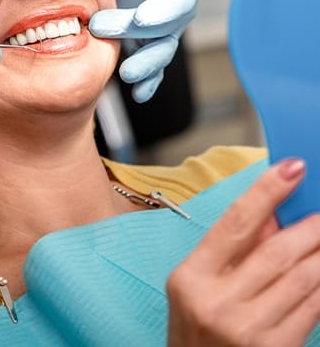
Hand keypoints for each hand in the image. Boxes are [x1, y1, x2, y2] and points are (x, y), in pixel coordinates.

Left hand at [89, 0, 204, 101]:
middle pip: (165, 31)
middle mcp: (174, 9)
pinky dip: (147, 82)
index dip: (164, 10)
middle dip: (139, 36)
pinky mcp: (140, 44)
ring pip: (159, 54)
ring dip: (146, 67)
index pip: (179, 0)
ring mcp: (157, 30)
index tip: (142, 17)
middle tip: (102, 29)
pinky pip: (149, 66)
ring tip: (128, 76)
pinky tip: (138, 94)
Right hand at [167, 158, 319, 346]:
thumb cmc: (194, 328)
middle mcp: (218, 303)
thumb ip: (233, 248)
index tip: (292, 168)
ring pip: (304, 280)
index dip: (265, 192)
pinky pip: (314, 309)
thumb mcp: (197, 284)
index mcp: (191, 277)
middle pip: (277, 252)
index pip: (234, 224)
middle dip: (312, 225)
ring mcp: (248, 331)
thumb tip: (273, 214)